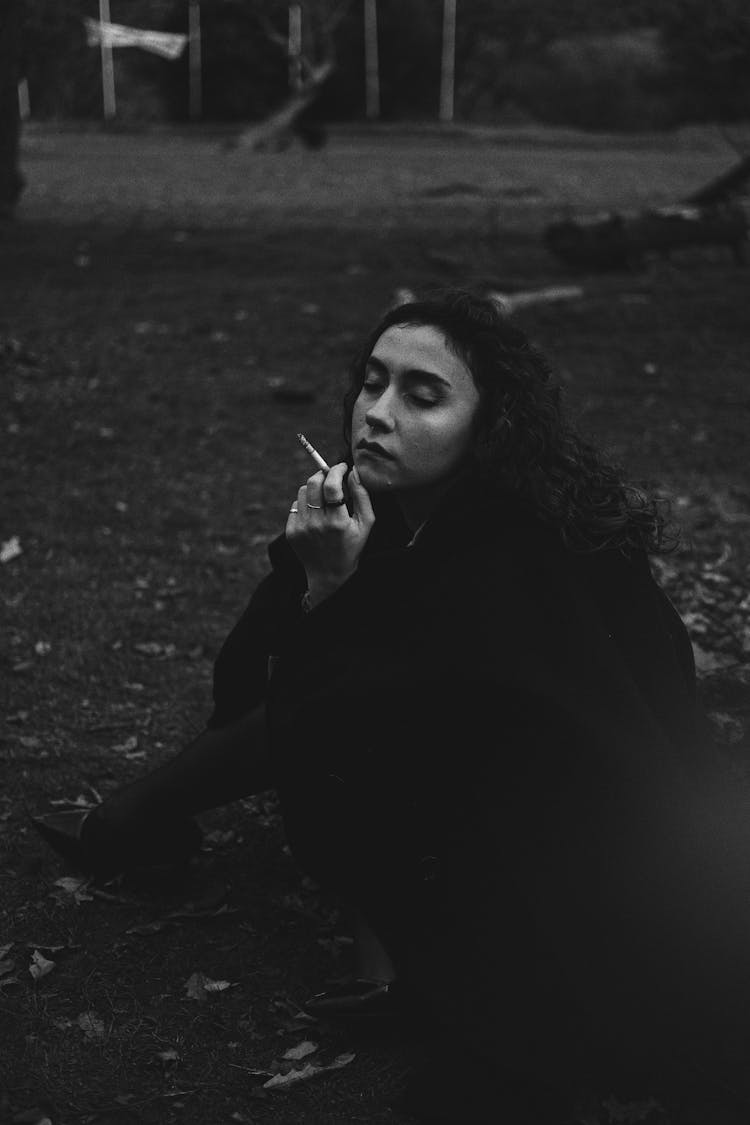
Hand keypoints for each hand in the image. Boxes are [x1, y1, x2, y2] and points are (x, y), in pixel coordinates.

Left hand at [285, 463, 374, 605]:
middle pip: (313, 482)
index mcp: (338, 522)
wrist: (329, 574)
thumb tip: (353, 472)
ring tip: (324, 499)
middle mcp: (317, 524)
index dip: (336, 470)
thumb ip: (362, 496)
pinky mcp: (291, 531)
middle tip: (331, 476)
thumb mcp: (366, 523)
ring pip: (302, 491)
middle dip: (323, 474)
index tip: (342, 467)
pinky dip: (306, 504)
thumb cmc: (352, 546)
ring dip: (314, 488)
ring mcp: (301, 528)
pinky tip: (315, 515)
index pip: (331, 485)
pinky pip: (295, 505)